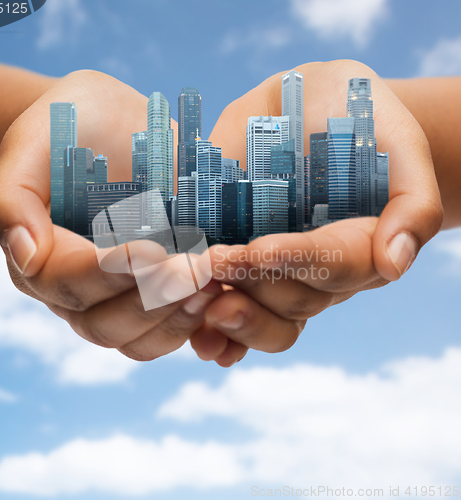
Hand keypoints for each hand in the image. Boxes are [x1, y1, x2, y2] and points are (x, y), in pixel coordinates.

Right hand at [0, 70, 221, 361]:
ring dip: (179, 319)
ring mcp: (118, 297)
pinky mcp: (156, 294)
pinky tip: (225, 299)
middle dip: (153, 301)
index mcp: (43, 258)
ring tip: (215, 285)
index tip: (153, 251)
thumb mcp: (34, 140)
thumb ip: (12, 196)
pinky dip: (199, 324)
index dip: (111, 274)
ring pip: (140, 339)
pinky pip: (171, 329)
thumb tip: (24, 256)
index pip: (70, 282)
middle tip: (196, 272)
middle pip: (105, 323)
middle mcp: (78, 290)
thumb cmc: (72, 127)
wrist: (113, 129)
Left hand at [189, 60, 442, 365]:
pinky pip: (238, 315)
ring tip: (200, 304)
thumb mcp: (396, 143)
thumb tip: (393, 266)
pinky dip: (219, 335)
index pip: (336, 263)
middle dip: (253, 285)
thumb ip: (412, 202)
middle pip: (295, 298)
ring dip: (235, 319)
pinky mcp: (245, 270)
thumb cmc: (353, 117)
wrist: (303, 107)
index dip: (298, 260)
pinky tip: (201, 339)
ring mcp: (280, 274)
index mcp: (360, 244)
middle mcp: (319, 269)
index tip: (260, 250)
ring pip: (267, 319)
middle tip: (213, 263)